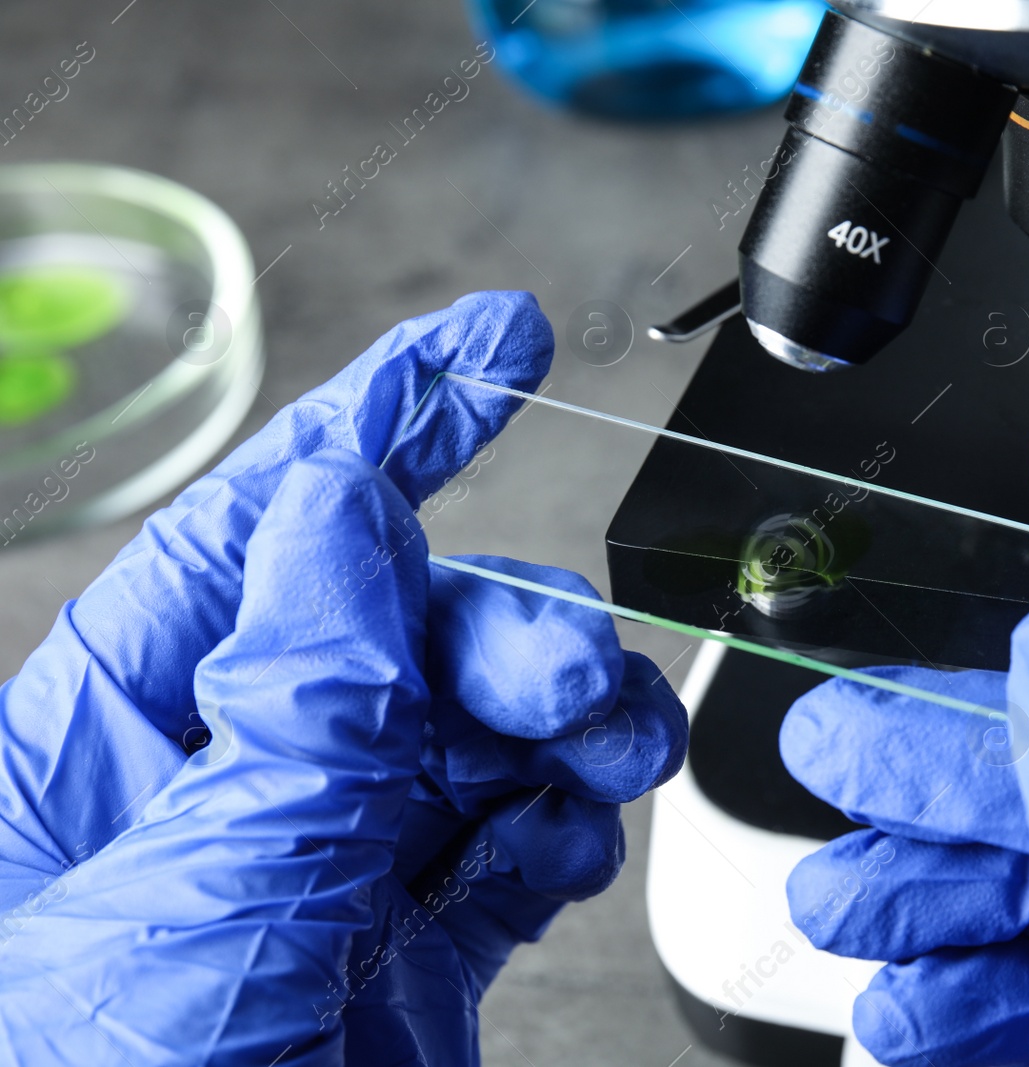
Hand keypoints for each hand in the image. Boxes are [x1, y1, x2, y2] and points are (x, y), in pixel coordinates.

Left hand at [0, 292, 687, 1065]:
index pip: (248, 549)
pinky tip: (573, 829)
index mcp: (103, 774)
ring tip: (600, 755)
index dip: (371, 433)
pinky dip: (559, 822)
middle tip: (561, 677)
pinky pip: (502, 848)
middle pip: (384, 639)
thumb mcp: (185, 925)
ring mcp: (320, 892)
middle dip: (494, 627)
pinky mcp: (404, 971)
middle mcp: (217, 812)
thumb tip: (334, 517)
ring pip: (466, 739)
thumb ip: (283, 716)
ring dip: (554, 721)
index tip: (486, 349)